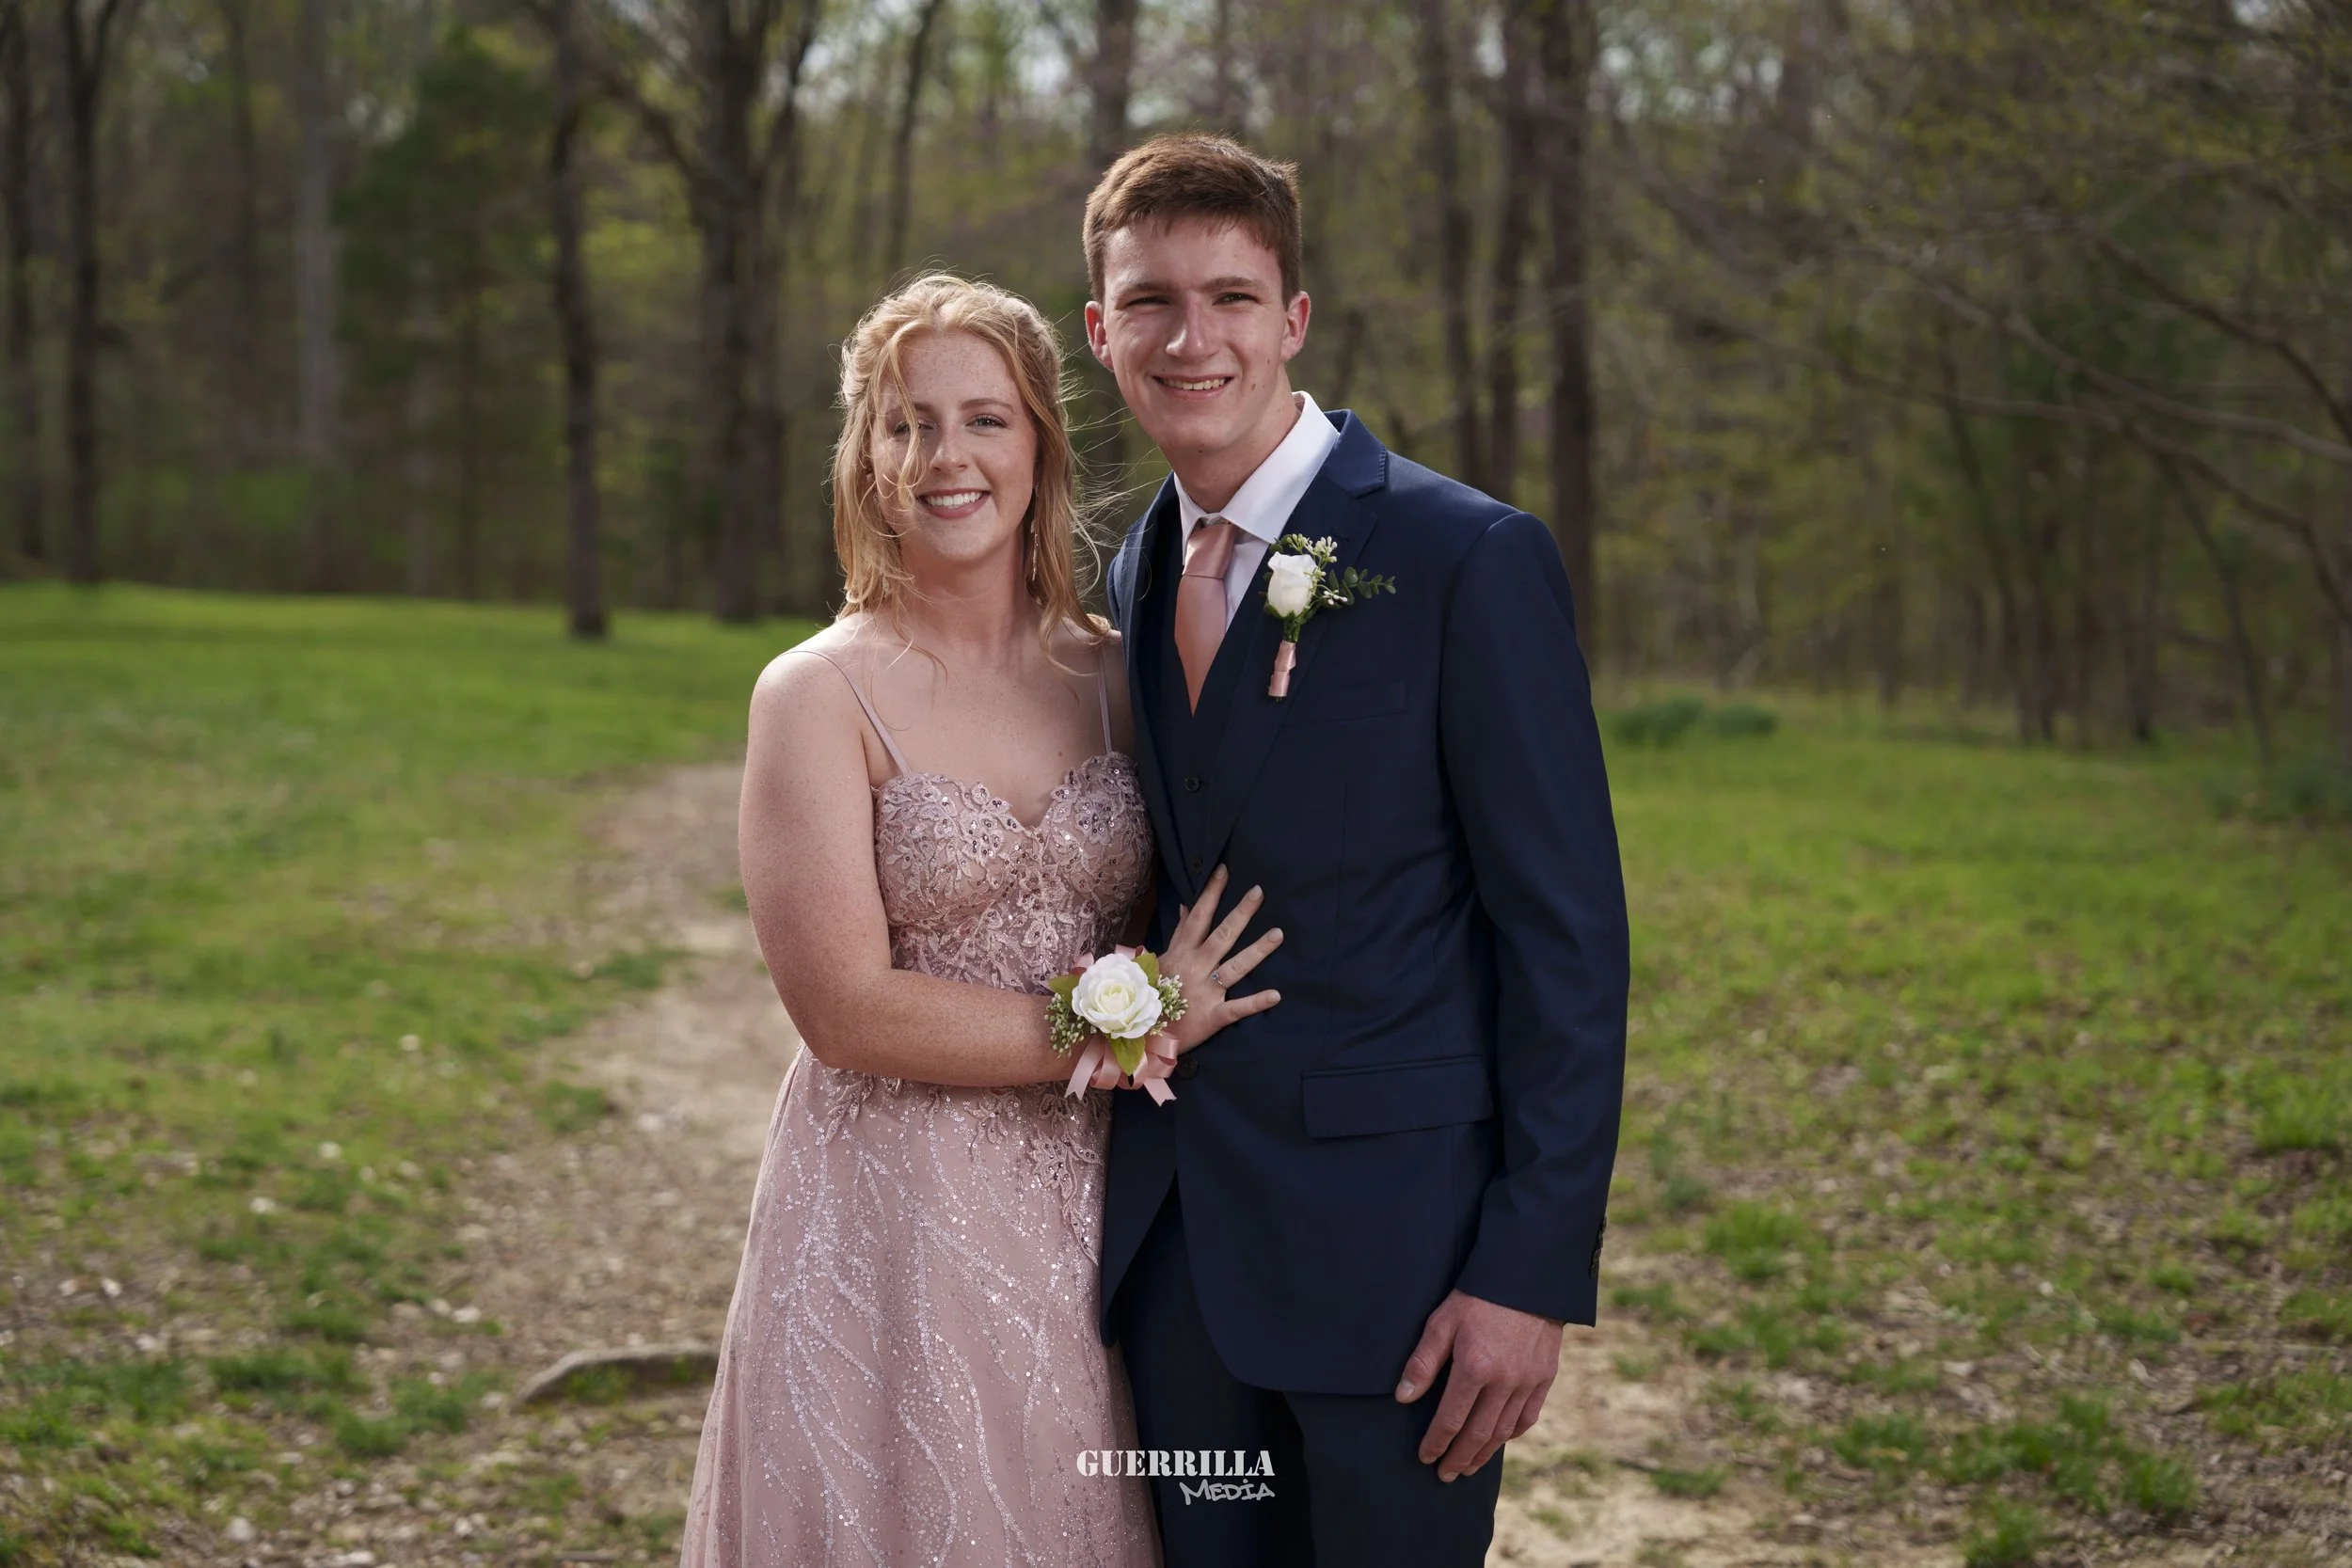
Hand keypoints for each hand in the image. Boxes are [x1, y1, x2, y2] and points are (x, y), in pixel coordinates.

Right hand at [1158, 864, 1282, 1054]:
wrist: (1140, 1034)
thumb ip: (1179, 934)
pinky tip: (1277, 994)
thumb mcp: (1160, 958)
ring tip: (1278, 933)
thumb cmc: (1152, 994)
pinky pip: (1237, 1008)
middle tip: (1259, 892)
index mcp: (1182, 952)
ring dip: (1258, 950)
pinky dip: (1256, 1002)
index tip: (1225, 870)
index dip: (1211, 893)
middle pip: (1222, 935)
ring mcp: (1205, 991)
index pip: (1199, 916)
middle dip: (1241, 913)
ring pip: (1236, 966)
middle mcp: (1195, 967)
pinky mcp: (1213, 1015)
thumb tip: (1186, 907)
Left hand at [1395, 1289, 1562, 1481]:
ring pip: (1504, 1430)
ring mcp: (1528, 1381)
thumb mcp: (1442, 1321)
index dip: (1436, 1442)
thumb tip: (1403, 1397)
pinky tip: (1500, 1440)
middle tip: (1445, 1475)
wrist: (1527, 1276)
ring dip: (1485, 1453)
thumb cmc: (1478, 1296)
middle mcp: (1504, 1381)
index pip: (1450, 1419)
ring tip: (1469, 1467)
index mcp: (1475, 1368)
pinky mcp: (1545, 1376)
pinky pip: (1529, 1416)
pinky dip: (1512, 1433)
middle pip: (1478, 1433)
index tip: (1425, 1457)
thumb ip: (1423, 1361)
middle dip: (1459, 1458)